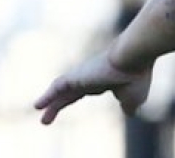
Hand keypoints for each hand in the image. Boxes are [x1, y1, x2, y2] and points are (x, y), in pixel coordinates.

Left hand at [34, 51, 152, 124]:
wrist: (134, 56)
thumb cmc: (137, 75)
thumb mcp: (134, 98)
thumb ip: (129, 106)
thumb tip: (129, 113)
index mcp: (107, 80)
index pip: (90, 89)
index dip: (82, 95)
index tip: (73, 101)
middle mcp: (93, 76)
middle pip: (72, 92)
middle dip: (61, 104)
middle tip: (48, 117)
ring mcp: (83, 75)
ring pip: (62, 90)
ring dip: (52, 103)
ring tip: (40, 113)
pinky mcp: (75, 76)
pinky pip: (57, 87)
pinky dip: (47, 96)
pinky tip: (37, 106)